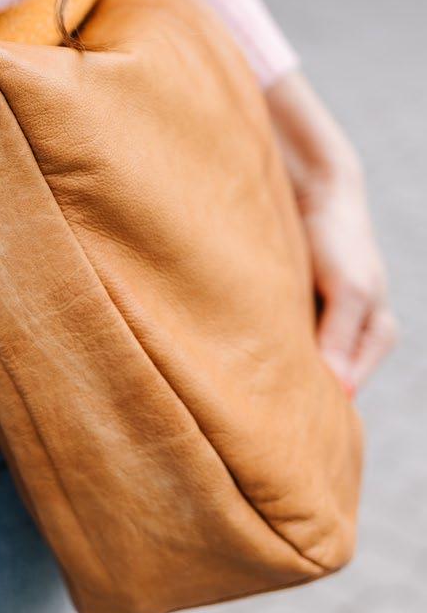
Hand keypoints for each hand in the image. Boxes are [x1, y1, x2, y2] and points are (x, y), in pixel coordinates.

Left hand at [265, 69, 397, 394]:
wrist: (316, 191)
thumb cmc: (338, 240)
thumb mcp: (348, 289)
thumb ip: (341, 337)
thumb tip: (339, 392)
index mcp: (376, 340)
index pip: (346, 393)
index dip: (315, 407)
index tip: (276, 421)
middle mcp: (351, 338)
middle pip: (323, 383)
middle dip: (293, 393)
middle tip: (252, 406)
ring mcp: (324, 323)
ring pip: (297, 361)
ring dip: (273, 367)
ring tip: (240, 379)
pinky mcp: (297, 308)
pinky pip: (279, 337)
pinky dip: (261, 342)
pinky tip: (236, 347)